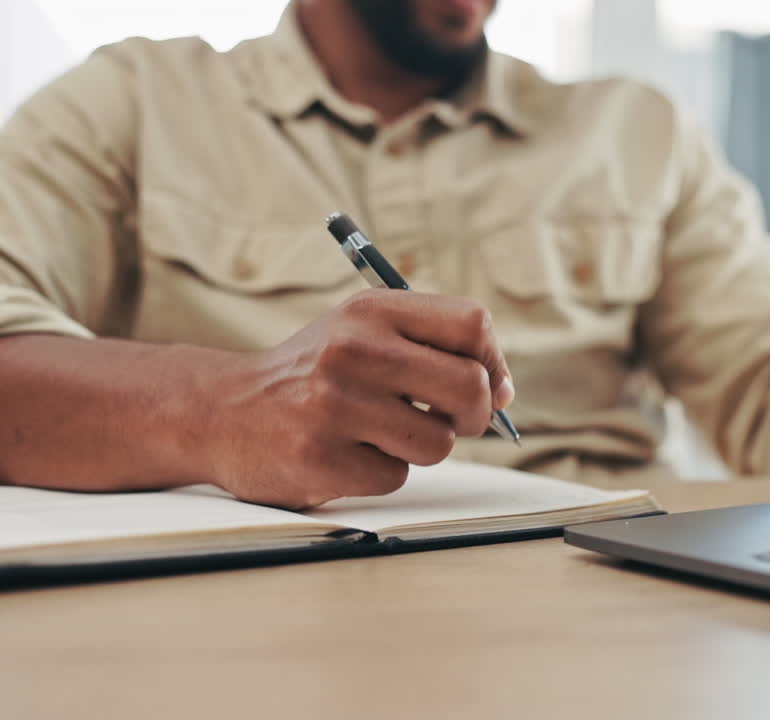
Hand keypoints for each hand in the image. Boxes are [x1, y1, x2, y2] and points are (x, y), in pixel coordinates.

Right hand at [205, 290, 514, 508]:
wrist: (221, 410)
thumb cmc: (313, 373)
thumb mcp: (362, 333)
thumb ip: (432, 348)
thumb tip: (504, 393)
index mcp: (371, 311)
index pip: (472, 324)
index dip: (494, 361)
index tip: (490, 385)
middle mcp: (353, 350)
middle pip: (470, 388)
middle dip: (475, 415)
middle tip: (453, 422)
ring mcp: (334, 405)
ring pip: (439, 443)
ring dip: (422, 448)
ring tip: (382, 435)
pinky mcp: (320, 458)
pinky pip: (395, 477)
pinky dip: (381, 473)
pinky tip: (347, 454)